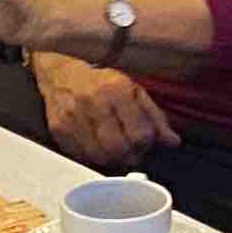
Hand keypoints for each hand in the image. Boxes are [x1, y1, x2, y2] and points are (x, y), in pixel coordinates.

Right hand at [35, 56, 176, 169]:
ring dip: (112, 159)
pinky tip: (98, 147)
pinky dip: (93, 157)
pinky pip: (81, 156)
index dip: (147, 142)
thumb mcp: (133, 90)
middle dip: (130, 155)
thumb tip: (173, 142)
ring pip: (100, 156)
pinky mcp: (58, 130)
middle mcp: (93, 102)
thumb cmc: (101, 81)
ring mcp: (73, 117)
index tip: (146, 140)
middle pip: (119, 148)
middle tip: (132, 150)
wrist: (59, 72)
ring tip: (116, 150)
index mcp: (116, 89)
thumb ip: (154, 117)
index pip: (140, 133)